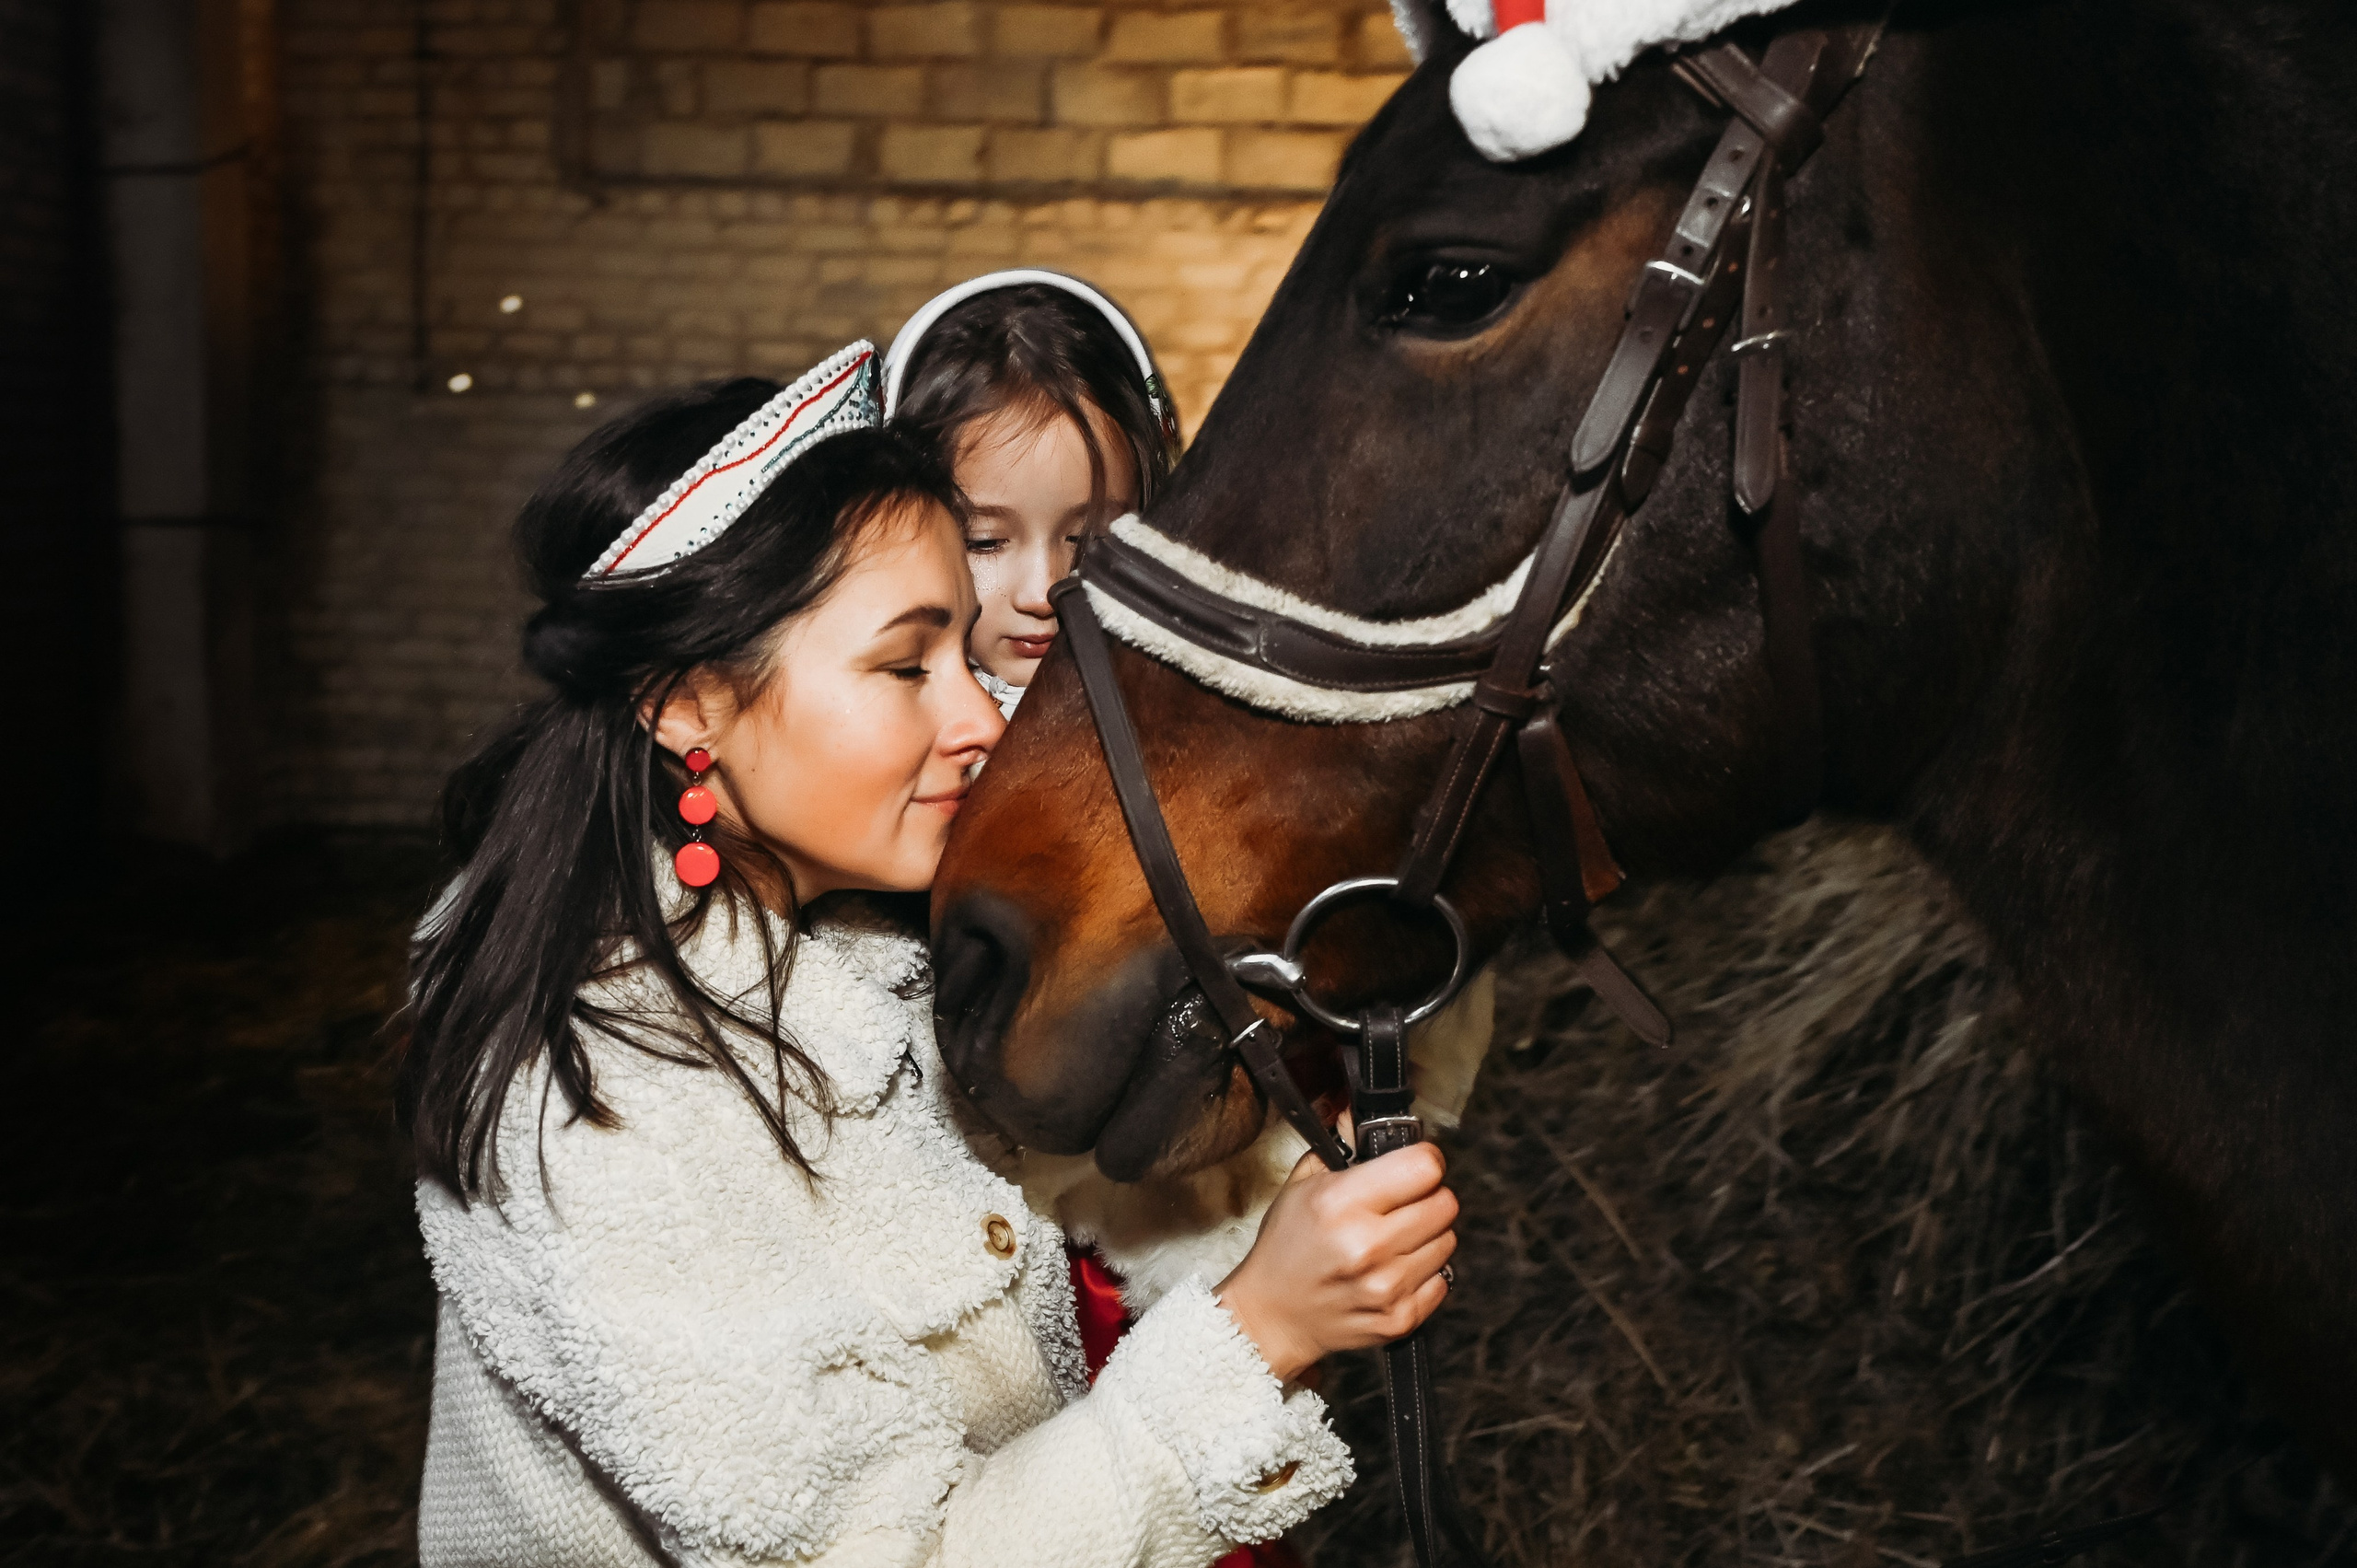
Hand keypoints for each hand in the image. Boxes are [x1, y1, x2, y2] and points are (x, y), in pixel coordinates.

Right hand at [1214, 1138, 1457, 1383]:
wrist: (1273, 1315)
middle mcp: (1366, 1246)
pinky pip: (1443, 1280)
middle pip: (1445, 1203)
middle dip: (1428, 1196)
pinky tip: (1393, 1269)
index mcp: (1340, 1204)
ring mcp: (1385, 1287)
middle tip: (1403, 1203)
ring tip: (1393, 1238)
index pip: (1424, 1166)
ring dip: (1427, 1235)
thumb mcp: (1301, 1185)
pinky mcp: (1399, 1319)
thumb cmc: (1286, 1247)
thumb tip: (1363, 1110)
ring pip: (1448, 1241)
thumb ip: (1341, 1144)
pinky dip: (1425, 1272)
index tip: (1413, 1164)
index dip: (1423, 1159)